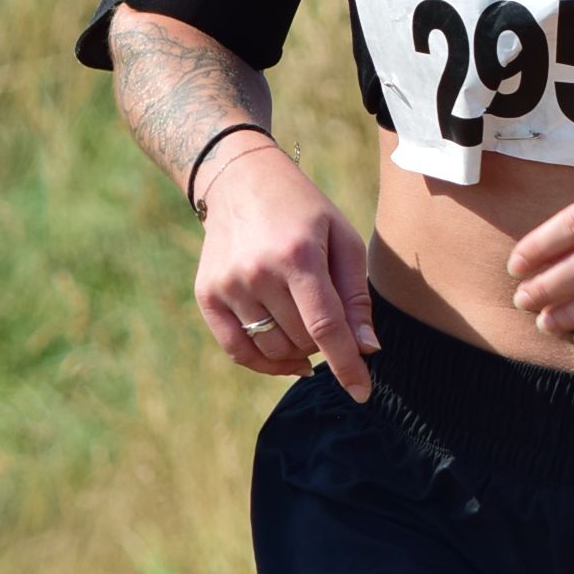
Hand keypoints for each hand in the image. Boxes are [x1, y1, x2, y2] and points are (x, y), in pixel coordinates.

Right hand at [193, 140, 381, 400]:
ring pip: (273, 350)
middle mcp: (258, 272)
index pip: (325, 326)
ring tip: (306, 322)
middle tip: (328, 315)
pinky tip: (287, 358)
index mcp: (298, 255)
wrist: (241, 181)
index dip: (347, 365)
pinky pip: (238, 351)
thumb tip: (367, 349)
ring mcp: (228, 285)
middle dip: (324, 342)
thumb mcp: (342, 239)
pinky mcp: (207, 295)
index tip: (362, 393)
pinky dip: (265, 363)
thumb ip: (355, 296)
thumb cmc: (304, 211)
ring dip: (298, 351)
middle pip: (301, 340)